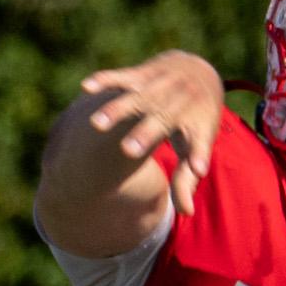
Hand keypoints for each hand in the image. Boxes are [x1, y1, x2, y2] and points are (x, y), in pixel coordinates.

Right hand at [78, 51, 225, 216]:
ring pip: (137, 97)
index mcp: (198, 122)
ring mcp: (161, 84)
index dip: (198, 155)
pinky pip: (122, 77)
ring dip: (116, 110)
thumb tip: (187, 212)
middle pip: (163, 117)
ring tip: (96, 125)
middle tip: (128, 152)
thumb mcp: (197, 145)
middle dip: (145, 133)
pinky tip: (86, 88)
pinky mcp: (143, 74)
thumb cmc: (195, 120)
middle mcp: (182, 100)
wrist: (198, 73)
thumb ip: (186, 179)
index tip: (198, 169)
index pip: (198, 142)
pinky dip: (105, 81)